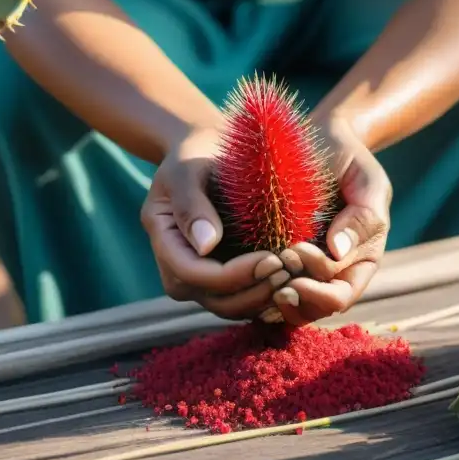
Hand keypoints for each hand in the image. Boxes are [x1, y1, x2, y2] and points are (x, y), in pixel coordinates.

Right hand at [140, 127, 291, 318]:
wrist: (206, 153)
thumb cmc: (196, 155)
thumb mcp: (187, 170)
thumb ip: (192, 204)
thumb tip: (205, 245)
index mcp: (163, 241)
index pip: (193, 275)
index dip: (232, 275)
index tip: (272, 258)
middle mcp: (177, 269)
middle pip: (213, 299)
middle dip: (253, 290)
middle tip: (290, 269)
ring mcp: (199, 279)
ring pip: (230, 307)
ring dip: (263, 297)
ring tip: (295, 275)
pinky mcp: (222, 280)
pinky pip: (244, 301)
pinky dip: (267, 296)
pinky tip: (293, 280)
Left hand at [271, 118, 391, 325]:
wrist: (322, 138)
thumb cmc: (349, 158)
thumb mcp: (366, 181)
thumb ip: (363, 217)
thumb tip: (338, 253)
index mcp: (361, 260)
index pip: (341, 295)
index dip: (318, 289)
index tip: (294, 256)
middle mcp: (336, 273)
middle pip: (315, 309)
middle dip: (296, 295)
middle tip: (274, 269)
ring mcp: (308, 270)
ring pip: (293, 307)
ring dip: (275, 300)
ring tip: (260, 278)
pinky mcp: (282, 260)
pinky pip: (272, 290)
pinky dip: (261, 291)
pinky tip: (246, 278)